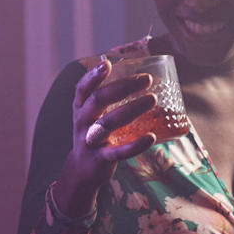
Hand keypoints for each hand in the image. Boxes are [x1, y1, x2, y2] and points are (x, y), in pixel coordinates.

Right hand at [54, 59, 156, 216]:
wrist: (82, 170)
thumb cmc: (94, 133)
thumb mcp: (93, 114)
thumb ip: (107, 96)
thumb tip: (136, 74)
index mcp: (81, 108)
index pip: (83, 88)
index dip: (93, 76)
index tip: (107, 63)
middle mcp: (83, 122)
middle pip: (98, 100)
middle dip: (122, 87)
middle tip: (146, 79)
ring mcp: (91, 140)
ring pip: (108, 123)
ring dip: (131, 109)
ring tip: (153, 99)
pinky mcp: (102, 159)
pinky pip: (119, 152)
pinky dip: (135, 145)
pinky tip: (151, 137)